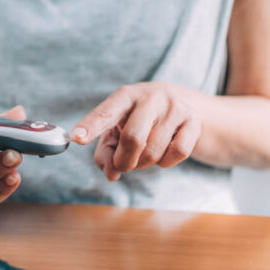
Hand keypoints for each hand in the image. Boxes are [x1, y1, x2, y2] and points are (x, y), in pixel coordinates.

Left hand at [70, 84, 199, 181]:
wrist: (180, 102)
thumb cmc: (138, 118)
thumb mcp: (118, 129)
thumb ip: (106, 152)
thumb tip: (111, 174)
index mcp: (125, 95)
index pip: (106, 112)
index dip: (90, 126)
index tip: (76, 138)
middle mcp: (150, 97)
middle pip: (133, 138)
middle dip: (124, 160)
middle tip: (122, 165)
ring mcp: (174, 107)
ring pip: (154, 151)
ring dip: (143, 164)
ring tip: (142, 154)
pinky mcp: (193, 121)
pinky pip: (176, 154)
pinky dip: (165, 162)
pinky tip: (162, 152)